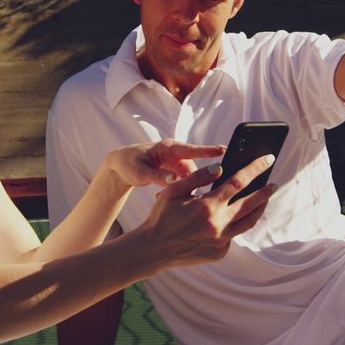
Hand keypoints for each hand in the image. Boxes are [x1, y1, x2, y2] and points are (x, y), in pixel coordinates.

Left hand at [105, 139, 225, 187]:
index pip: (191, 149)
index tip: (224, 150)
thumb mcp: (140, 173)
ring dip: (184, 188)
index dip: (208, 150)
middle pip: (194, 167)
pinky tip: (163, 196)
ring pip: (190, 176)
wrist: (120, 164)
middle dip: (194, 181)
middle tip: (192, 195)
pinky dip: (179, 189)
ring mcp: (176, 160)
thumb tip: (174, 180)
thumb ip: (157, 177)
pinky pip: (184, 179)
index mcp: (168, 148)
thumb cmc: (128, 164)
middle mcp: (175, 152)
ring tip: (164, 196)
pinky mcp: (175, 168)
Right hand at [137, 154, 275, 268]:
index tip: (267, 159)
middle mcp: (218, 225)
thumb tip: (220, 167)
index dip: (255, 169)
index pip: (239, 182)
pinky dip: (234, 224)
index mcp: (207, 206)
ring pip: (248, 222)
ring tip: (262, 200)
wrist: (153, 249)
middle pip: (251, 204)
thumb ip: (198, 177)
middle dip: (265, 191)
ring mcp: (221, 241)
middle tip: (273, 184)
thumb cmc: (161, 217)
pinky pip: (232, 236)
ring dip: (257, 209)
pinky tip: (231, 218)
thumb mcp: (174, 191)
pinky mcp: (219, 253)